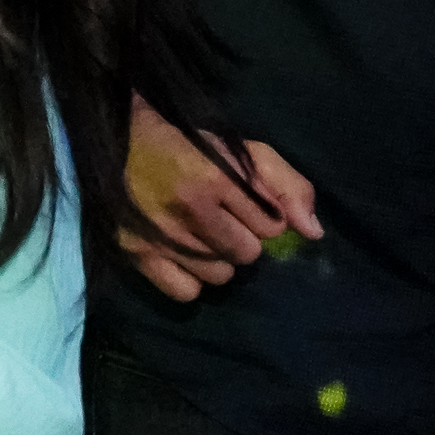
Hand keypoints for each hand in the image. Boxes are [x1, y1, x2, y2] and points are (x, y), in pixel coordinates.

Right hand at [119, 98, 321, 303]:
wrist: (120, 142)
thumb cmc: (190, 148)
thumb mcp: (244, 152)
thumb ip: (288, 184)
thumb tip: (314, 233)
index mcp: (218, 178)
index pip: (273, 227)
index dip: (263, 216)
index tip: (240, 203)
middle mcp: (189, 209)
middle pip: (247, 254)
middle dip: (240, 239)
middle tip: (218, 220)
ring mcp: (160, 236)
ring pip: (219, 276)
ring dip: (216, 260)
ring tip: (198, 236)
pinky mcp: (136, 254)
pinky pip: (185, 292)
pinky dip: (189, 279)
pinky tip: (182, 257)